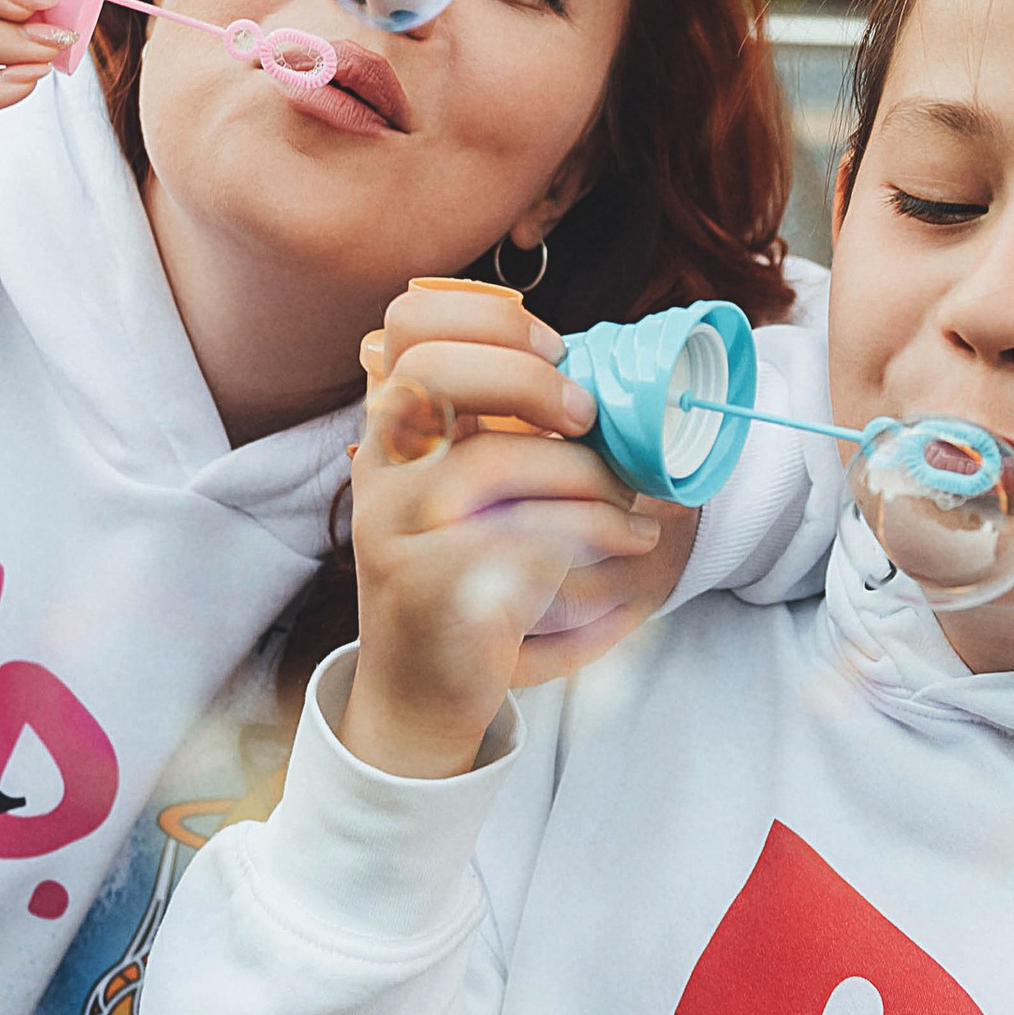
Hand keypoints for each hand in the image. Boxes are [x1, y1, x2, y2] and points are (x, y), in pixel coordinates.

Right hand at [357, 286, 695, 686]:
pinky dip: (596, 532)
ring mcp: (392, 528)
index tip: (555, 351)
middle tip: (589, 417)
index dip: (487, 319)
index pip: (407, 326)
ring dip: (587, 477)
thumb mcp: (470, 494)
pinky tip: (628, 543)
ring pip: (490, 461)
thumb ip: (505, 431)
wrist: (419, 695)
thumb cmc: (467, 577)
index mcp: (394, 430)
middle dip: (529, 382)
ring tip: (634, 507)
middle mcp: (379, 470)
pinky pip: (526, 537)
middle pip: (432, 373)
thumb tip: (605, 385)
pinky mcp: (427, 586)